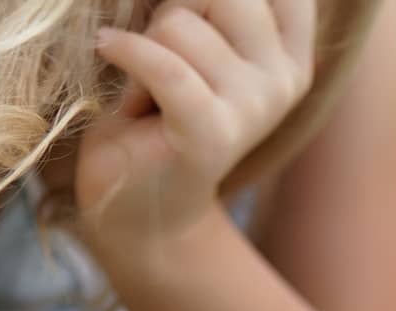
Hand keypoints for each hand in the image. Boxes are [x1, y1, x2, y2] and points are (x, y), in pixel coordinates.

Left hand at [77, 0, 314, 246]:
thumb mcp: (194, 39)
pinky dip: (126, 50)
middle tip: (157, 50)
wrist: (141, 204)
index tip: (195, 16)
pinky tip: (106, 48)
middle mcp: (283, 78)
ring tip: (145, 86)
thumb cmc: (157, 110)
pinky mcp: (212, 134)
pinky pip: (164, 65)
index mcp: (290, 51)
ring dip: (142, 44)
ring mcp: (255, 108)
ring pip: (178, 24)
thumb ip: (205, 6)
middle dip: (172, 8)